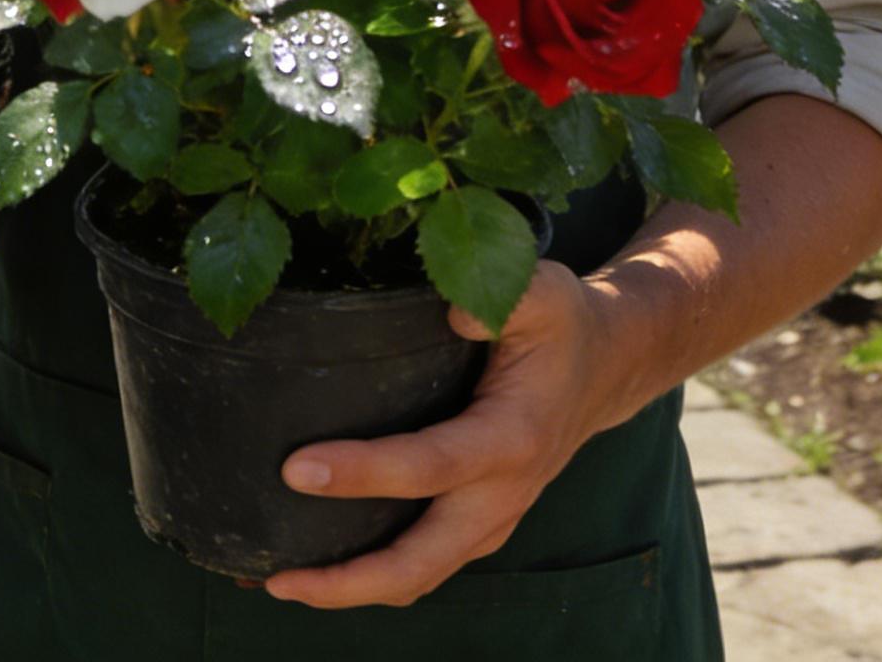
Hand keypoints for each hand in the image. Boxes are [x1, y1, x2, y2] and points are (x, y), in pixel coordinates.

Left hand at [265, 260, 619, 609]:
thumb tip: (452, 312)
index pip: (429, 466)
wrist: (605, 367)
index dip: (363, 473)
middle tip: (276, 578)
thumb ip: (503, 298)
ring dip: (354, 588)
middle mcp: (501, 493)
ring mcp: (491, 517)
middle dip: (349, 579)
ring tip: (280, 582)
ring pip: (420, 575)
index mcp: (511, 438)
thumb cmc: (563, 324)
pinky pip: (425, 562)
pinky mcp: (479, 521)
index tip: (297, 470)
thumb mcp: (545, 293)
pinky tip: (320, 565)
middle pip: (421, 560)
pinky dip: (374, 575)